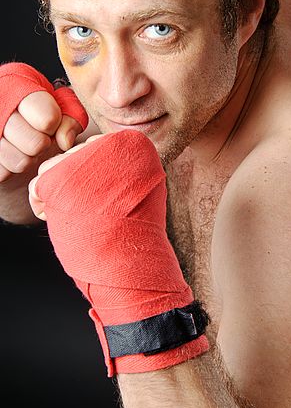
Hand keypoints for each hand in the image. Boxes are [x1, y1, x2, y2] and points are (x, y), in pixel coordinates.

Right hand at [0, 63, 87, 182]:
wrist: (12, 127)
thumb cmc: (38, 114)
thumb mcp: (60, 105)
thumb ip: (72, 115)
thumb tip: (64, 140)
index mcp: (16, 80)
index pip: (48, 119)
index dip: (55, 126)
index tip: (49, 121)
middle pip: (36, 144)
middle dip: (42, 144)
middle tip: (36, 136)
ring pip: (20, 161)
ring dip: (27, 158)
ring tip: (21, 145)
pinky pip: (4, 172)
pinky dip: (10, 169)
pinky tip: (7, 153)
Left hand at [29, 130, 208, 376]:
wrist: (131, 264)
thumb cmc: (132, 231)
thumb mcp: (137, 185)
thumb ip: (118, 162)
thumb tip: (90, 150)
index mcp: (135, 143)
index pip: (98, 147)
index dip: (97, 177)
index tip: (112, 199)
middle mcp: (110, 143)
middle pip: (74, 154)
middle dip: (76, 184)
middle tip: (95, 211)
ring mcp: (84, 159)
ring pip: (52, 166)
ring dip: (58, 195)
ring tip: (81, 217)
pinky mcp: (59, 177)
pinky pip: (37, 184)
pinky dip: (43, 205)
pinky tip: (64, 219)